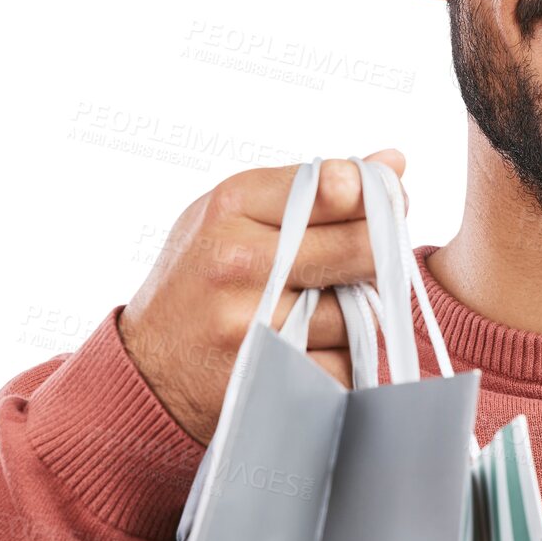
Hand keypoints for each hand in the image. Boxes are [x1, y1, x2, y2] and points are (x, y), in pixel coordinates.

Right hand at [118, 150, 408, 444]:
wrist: (147, 369)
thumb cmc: (202, 275)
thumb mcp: (237, 212)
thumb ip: (314, 187)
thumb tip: (394, 162)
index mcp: (233, 206)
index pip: (340, 187)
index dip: (377, 198)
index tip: (386, 206)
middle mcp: (241, 263)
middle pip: (363, 248)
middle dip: (379, 253)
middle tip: (365, 258)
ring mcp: (254, 325)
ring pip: (362, 310)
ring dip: (358, 310)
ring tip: (319, 307)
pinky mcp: (270, 378)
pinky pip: (348, 362)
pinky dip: (342, 356)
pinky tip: (308, 348)